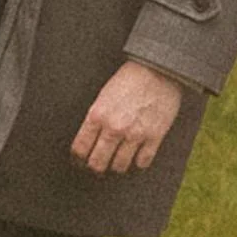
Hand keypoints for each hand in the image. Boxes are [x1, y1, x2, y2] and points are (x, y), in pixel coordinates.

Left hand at [70, 61, 184, 175]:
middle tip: (97, 166)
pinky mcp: (154, 136)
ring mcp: (135, 134)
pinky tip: (137, 158)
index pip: (80, 149)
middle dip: (95, 167)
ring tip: (117, 162)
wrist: (158, 70)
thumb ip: (95, 118)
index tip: (80, 161)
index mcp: (97, 116)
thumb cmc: (129, 80)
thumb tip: (88, 139)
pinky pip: (143, 162)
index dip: (78, 159)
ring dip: (117, 166)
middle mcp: (114, 128)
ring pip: (119, 166)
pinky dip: (139, 163)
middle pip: (97, 163)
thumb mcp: (102, 96)